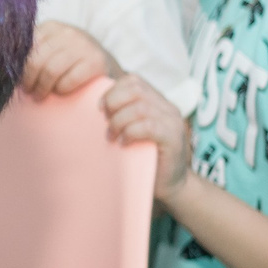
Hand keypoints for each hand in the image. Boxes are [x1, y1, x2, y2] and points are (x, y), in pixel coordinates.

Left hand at [24, 21, 117, 97]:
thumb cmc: (66, 57)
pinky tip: (59, 91)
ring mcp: (82, 46)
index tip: (17, 79)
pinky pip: (70, 80)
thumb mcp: (48, 46)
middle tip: (28, 91)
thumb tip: (4, 65)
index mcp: (50, 27)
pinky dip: (61, 89)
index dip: (18, 67)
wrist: (101, 59)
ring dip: (42, 88)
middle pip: (37, 61)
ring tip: (39, 95)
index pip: (25, 47)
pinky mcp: (96, 62)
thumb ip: (30, 50)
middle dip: (28, 80)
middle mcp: (67, 33)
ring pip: (51, 72)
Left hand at [104, 73, 192, 199]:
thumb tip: (94, 106)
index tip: (100, 109)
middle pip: (136, 89)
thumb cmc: (145, 158)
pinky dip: (130, 133)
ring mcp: (173, 122)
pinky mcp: (173, 138)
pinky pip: (148, 126)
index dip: (112, 91)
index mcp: (157, 101)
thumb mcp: (132, 131)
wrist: (170, 186)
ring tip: (112, 137)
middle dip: (113, 102)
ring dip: (119, 121)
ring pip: (140, 107)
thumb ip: (122, 115)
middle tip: (105, 122)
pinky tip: (124, 143)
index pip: (133, 81)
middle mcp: (167, 107)